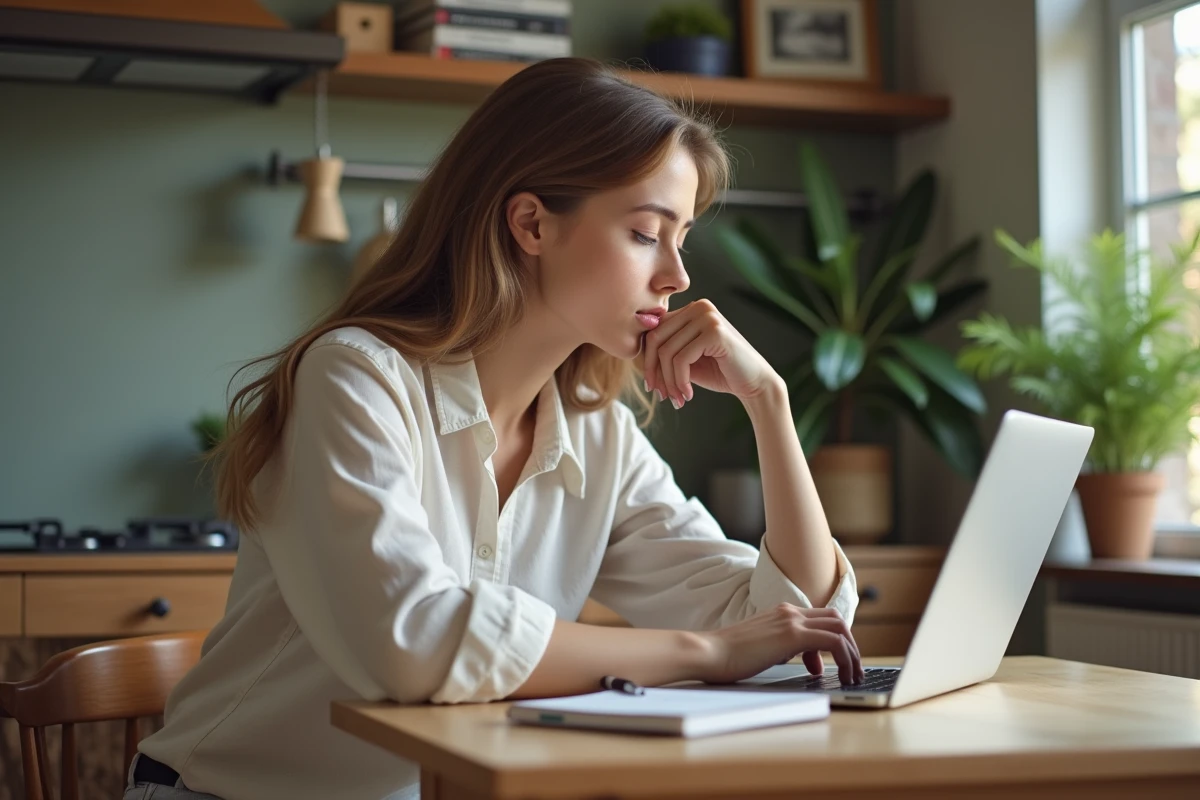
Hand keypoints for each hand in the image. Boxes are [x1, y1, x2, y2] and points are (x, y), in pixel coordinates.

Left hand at [640, 299, 778, 407]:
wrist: (754, 383)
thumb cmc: (719, 372)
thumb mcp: (685, 359)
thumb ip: (664, 350)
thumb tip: (633, 352)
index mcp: (690, 309)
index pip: (654, 331)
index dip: (648, 360)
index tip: (653, 386)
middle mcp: (698, 306)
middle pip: (656, 339)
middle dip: (654, 371)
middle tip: (661, 395)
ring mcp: (707, 316)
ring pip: (667, 351)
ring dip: (668, 381)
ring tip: (677, 398)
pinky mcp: (715, 331)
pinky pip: (681, 359)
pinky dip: (679, 381)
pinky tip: (688, 395)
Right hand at [696, 604, 864, 685]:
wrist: (709, 653)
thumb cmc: (727, 656)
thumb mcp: (761, 648)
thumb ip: (780, 648)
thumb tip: (798, 658)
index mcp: (781, 613)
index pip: (819, 619)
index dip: (831, 641)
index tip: (823, 666)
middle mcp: (789, 611)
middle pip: (836, 619)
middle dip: (850, 644)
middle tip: (850, 669)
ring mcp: (792, 620)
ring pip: (840, 628)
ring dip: (852, 652)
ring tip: (852, 676)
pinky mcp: (793, 635)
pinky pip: (833, 642)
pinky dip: (845, 657)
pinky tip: (841, 675)